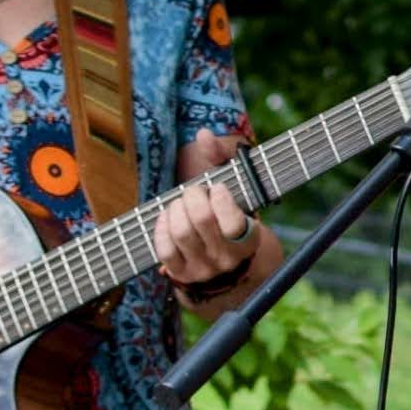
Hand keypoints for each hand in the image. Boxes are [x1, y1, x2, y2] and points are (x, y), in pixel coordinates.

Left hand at [157, 131, 262, 301]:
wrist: (226, 260)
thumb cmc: (229, 213)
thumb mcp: (236, 187)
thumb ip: (222, 158)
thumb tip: (204, 135)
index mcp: (248, 239)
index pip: (233, 223)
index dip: (220, 199)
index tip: (218, 189)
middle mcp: (227, 257)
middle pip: (201, 220)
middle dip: (192, 196)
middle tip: (193, 192)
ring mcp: (204, 268)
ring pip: (181, 232)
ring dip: (175, 209)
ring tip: (180, 204)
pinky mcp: (182, 274)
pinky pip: (164, 249)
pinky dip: (161, 228)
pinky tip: (167, 217)